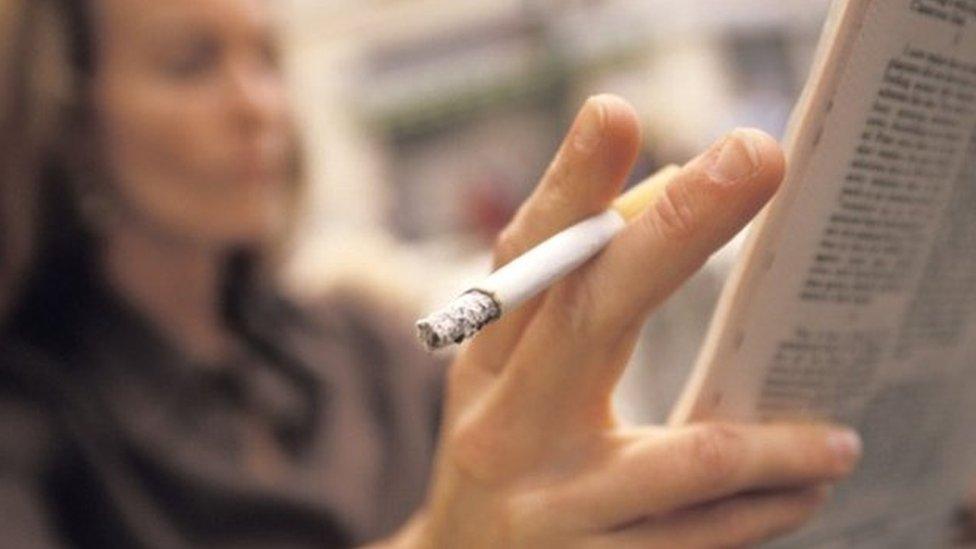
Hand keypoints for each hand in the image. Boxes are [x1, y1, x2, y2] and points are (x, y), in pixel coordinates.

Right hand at [400, 95, 861, 547]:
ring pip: (686, 459)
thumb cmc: (504, 448)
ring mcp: (546, 506)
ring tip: (833, 440)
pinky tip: (802, 493)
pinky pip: (701, 540)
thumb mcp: (515, 373)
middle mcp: (503, 425)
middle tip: (755, 160)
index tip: (613, 115)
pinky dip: (765, 510)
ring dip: (777, 445)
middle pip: (593, 314)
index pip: (524, 262)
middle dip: (678, 231)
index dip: (566, 187)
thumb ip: (578, 288)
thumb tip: (669, 196)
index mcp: (487, 364)